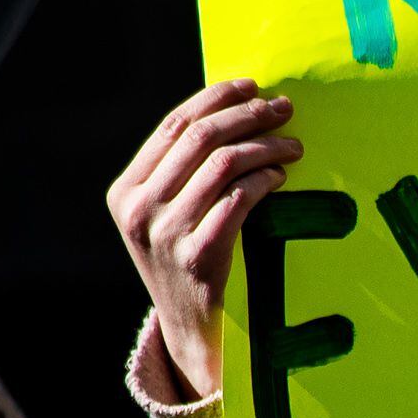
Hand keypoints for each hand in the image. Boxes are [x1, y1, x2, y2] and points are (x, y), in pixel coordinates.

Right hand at [107, 81, 292, 406]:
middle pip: (199, 138)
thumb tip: (232, 111)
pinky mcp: (199, 257)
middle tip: (284, 109)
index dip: (214, 98)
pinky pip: (240, 200)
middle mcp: (139, 209)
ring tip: (293, 146)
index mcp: (125, 191)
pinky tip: (282, 177)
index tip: (251, 85)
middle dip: (247, 114)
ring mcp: (166, 234)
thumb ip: (182, 173)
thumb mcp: (165, 217)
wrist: (192, 332)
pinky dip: (266, 180)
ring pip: (223, 164)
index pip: (172, 126)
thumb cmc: (188, 262)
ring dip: (266, 146)